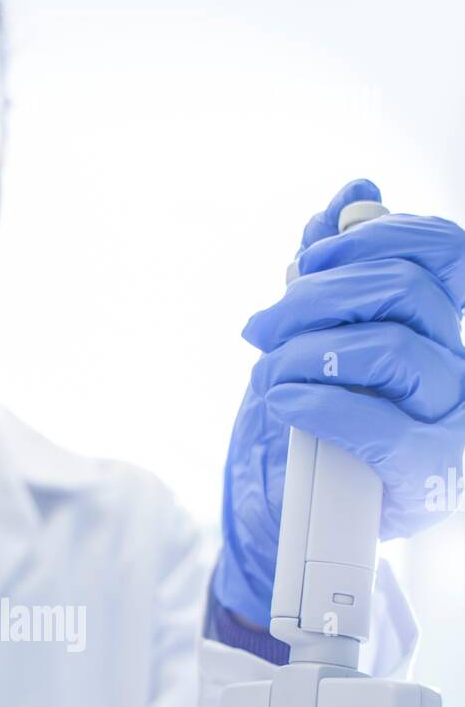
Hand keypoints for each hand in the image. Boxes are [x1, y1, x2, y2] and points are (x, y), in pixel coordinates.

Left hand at [214, 178, 464, 626]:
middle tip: (262, 326)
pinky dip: (317, 403)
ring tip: (266, 370)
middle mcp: (461, 364)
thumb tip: (355, 195)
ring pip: (390, 350)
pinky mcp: (427, 473)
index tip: (310, 259)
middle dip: (318, 297)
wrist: (309, 512)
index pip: (443, 252)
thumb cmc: (322, 418)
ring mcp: (451, 420)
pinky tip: (281, 399)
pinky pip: (377, 424)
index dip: (377, 238)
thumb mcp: (322, 336)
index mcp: (444, 323)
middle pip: (405, 292)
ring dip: (308, 350)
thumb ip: (339, 268)